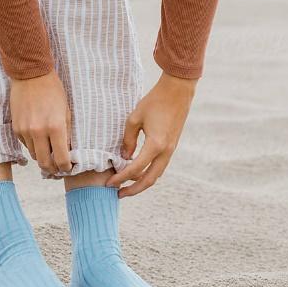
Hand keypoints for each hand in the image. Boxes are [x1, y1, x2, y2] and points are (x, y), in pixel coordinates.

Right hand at [10, 70, 72, 173]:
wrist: (30, 75)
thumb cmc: (53, 91)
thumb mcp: (66, 112)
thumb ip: (66, 134)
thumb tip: (67, 152)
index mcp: (55, 127)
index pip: (61, 158)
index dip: (66, 167)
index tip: (68, 168)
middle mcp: (39, 131)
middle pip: (44, 163)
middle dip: (52, 169)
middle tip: (57, 169)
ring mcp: (25, 131)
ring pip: (34, 155)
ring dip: (42, 157)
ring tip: (49, 153)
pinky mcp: (16, 128)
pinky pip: (26, 144)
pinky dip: (33, 145)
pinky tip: (39, 138)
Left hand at [106, 73, 196, 197]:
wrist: (178, 91)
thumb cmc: (155, 101)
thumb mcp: (134, 118)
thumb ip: (128, 140)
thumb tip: (125, 156)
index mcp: (155, 145)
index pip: (135, 169)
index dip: (121, 178)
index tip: (109, 183)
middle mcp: (166, 151)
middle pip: (149, 179)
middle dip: (133, 190)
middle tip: (118, 194)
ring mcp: (171, 150)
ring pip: (156, 175)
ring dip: (142, 183)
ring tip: (127, 187)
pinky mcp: (172, 146)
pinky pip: (160, 166)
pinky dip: (149, 173)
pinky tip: (138, 172)